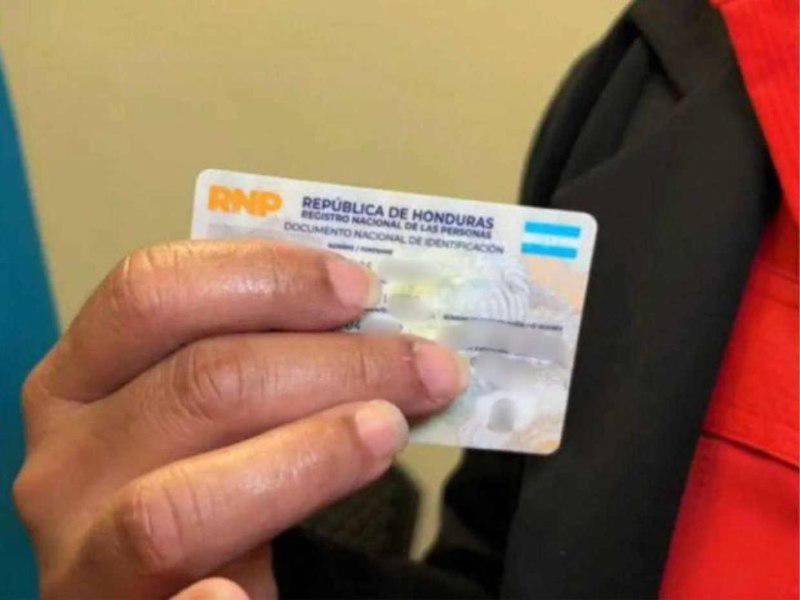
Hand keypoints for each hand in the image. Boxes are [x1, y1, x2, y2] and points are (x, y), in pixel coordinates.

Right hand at [14, 240, 467, 598]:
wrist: (183, 582)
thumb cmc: (207, 472)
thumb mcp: (215, 404)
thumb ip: (270, 358)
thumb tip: (382, 323)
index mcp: (81, 378)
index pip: (152, 292)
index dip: (264, 277)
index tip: (361, 288)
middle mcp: (63, 459)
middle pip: (198, 383)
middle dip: (334, 363)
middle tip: (426, 364)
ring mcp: (80, 554)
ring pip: (179, 503)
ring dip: (311, 456)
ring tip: (390, 432)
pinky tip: (243, 595)